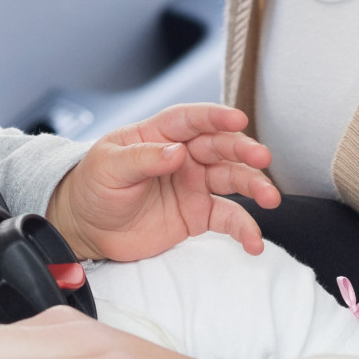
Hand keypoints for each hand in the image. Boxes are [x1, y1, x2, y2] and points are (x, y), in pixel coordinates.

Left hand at [44, 103, 280, 260]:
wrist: (88, 227)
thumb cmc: (94, 185)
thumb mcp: (109, 166)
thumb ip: (143, 158)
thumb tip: (177, 152)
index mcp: (160, 134)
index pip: (192, 119)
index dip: (215, 116)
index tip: (238, 119)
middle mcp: (184, 155)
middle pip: (220, 146)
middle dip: (243, 150)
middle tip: (261, 158)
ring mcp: (194, 184)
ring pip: (232, 179)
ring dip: (254, 185)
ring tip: (270, 197)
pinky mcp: (198, 214)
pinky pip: (227, 218)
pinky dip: (244, 229)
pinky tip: (253, 242)